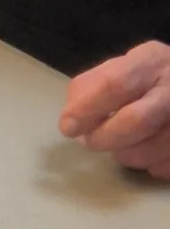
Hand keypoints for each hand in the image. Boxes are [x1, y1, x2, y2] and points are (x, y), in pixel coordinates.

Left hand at [60, 42, 169, 178]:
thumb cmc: (151, 77)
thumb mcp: (123, 66)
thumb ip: (93, 86)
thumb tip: (71, 120)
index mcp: (151, 61)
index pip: (115, 84)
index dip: (87, 108)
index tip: (67, 127)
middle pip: (136, 120)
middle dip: (104, 137)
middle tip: (89, 141)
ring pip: (150, 150)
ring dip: (125, 154)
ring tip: (120, 143)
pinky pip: (164, 166)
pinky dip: (148, 165)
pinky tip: (146, 149)